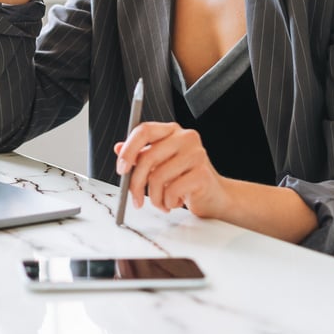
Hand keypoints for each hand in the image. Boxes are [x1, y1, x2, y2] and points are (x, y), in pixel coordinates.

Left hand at [114, 122, 228, 216]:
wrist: (215, 196)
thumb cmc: (185, 179)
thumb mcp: (160, 164)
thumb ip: (141, 155)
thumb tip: (118, 148)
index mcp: (172, 131)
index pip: (143, 130)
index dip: (128, 150)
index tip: (121, 169)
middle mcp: (185, 137)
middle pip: (148, 157)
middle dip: (136, 183)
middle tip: (135, 199)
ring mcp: (196, 154)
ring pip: (158, 177)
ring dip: (155, 197)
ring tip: (162, 202)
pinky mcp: (202, 173)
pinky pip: (172, 190)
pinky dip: (168, 202)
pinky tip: (175, 202)